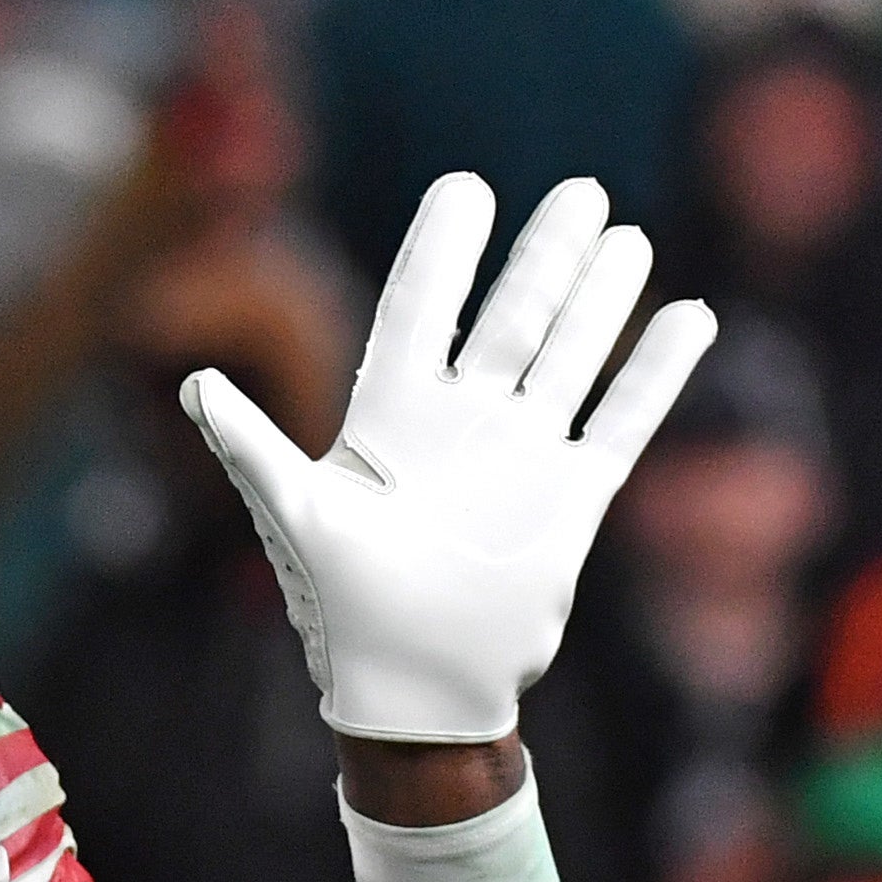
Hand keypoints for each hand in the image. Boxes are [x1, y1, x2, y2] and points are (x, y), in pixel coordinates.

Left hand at [186, 173, 715, 743]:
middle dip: (544, 255)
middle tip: (579, 189)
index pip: (421, 309)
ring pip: (569, 356)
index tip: (465, 188)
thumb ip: (252, 447)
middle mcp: (460, 424)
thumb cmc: (344, 613)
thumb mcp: (298, 519)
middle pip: (511, 317)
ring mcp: (520, 456)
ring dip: (600, 298)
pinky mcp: (571, 498)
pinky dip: (653, 374)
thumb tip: (192, 382)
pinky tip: (689, 318)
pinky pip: (620, 421)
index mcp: (391, 417)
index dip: (443, 250)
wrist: (415, 694)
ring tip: (624, 237)